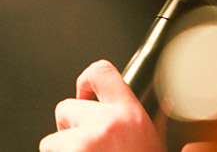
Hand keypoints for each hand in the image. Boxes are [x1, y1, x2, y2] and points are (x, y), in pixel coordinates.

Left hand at [40, 60, 164, 151]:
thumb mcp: (157, 145)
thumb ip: (150, 122)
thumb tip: (164, 105)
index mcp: (131, 117)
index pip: (102, 72)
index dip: (86, 80)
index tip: (85, 92)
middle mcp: (106, 124)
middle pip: (66, 107)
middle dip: (71, 128)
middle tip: (89, 147)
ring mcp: (83, 141)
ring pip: (52, 138)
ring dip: (64, 149)